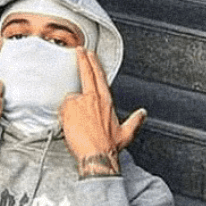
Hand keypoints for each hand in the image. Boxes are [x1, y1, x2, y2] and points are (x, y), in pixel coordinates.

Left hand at [60, 49, 145, 176]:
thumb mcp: (126, 133)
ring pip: (71, 99)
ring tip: (76, 124)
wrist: (96, 155)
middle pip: (87, 74)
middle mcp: (93, 99)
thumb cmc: (109, 146)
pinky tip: (69, 125)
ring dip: (71, 108)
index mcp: (106, 102)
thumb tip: (143, 113)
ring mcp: (80, 104)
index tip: (91, 54)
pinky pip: (63, 108)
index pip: (100, 77)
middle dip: (83, 60)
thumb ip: (135, 120)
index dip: (94, 64)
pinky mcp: (68, 110)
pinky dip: (64, 115)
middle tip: (79, 50)